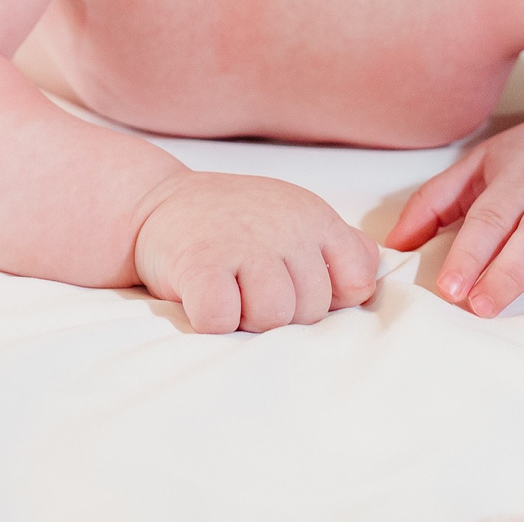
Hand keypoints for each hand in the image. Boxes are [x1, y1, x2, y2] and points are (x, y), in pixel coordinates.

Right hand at [131, 172, 380, 333]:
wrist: (157, 203)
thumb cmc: (235, 223)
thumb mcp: (295, 219)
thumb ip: (341, 248)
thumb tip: (367, 285)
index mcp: (313, 216)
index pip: (357, 280)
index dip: (330, 297)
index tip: (297, 287)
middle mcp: (283, 225)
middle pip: (312, 309)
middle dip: (283, 313)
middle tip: (250, 288)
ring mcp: (241, 243)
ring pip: (274, 317)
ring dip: (248, 320)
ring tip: (230, 295)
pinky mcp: (198, 263)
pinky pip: (221, 319)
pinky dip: (212, 321)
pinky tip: (203, 298)